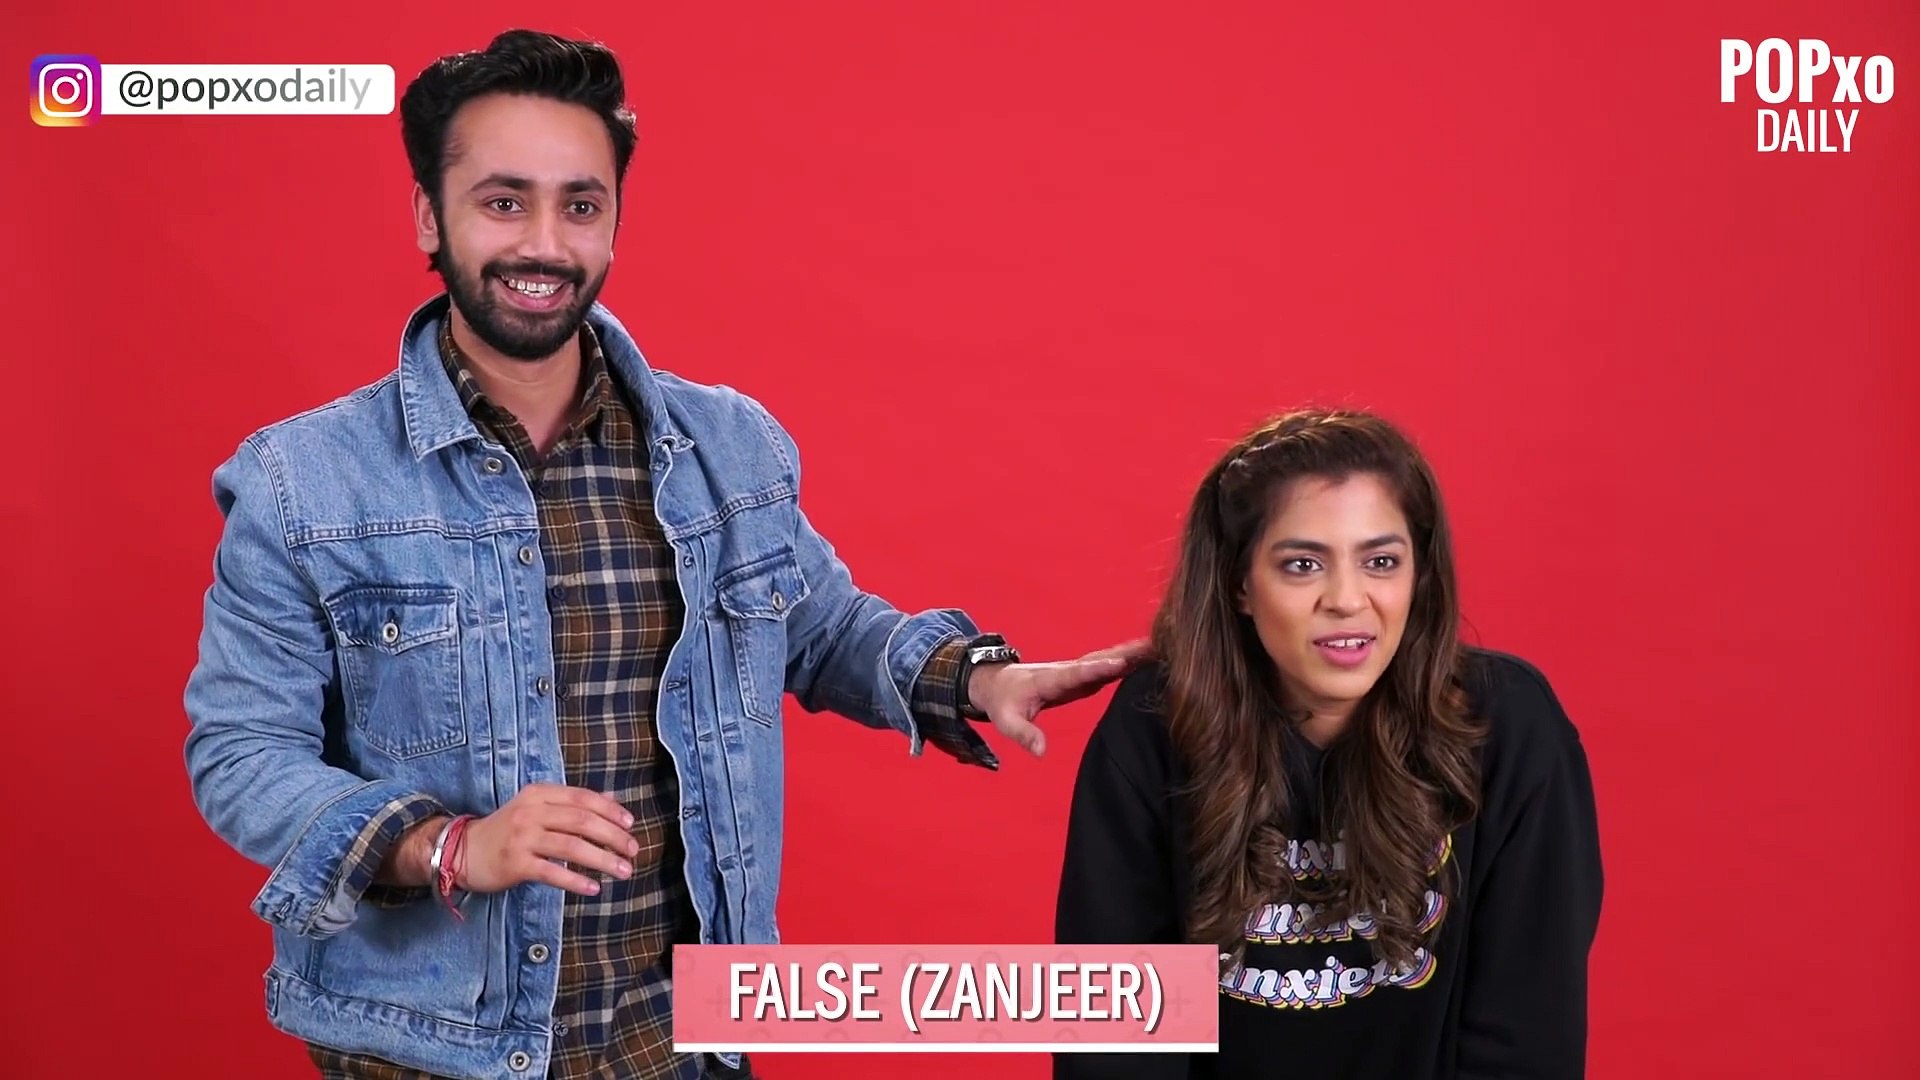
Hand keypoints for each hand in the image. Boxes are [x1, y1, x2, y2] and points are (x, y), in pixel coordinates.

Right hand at [457, 784, 640, 895]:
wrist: (464, 850)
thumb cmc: (508, 830)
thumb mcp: (538, 808)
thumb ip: (572, 804)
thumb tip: (613, 800)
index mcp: (540, 794)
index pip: (582, 798)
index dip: (610, 810)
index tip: (631, 825)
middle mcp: (531, 812)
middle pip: (582, 821)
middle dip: (613, 836)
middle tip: (633, 851)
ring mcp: (522, 838)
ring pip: (571, 846)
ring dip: (602, 860)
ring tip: (623, 871)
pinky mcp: (515, 864)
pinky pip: (552, 872)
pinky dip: (576, 881)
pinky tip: (594, 888)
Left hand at [966, 638, 1152, 756]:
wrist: (998, 683)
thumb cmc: (1003, 702)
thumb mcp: (1006, 721)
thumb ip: (1024, 734)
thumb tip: (1041, 752)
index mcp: (1051, 679)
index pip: (1076, 673)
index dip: (1098, 668)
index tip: (1120, 662)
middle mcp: (1068, 670)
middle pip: (1100, 660)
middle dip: (1126, 653)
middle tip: (1155, 645)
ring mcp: (1077, 672)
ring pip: (1107, 660)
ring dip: (1133, 653)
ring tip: (1162, 646)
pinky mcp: (1083, 677)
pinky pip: (1108, 668)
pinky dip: (1129, 662)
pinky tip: (1150, 659)